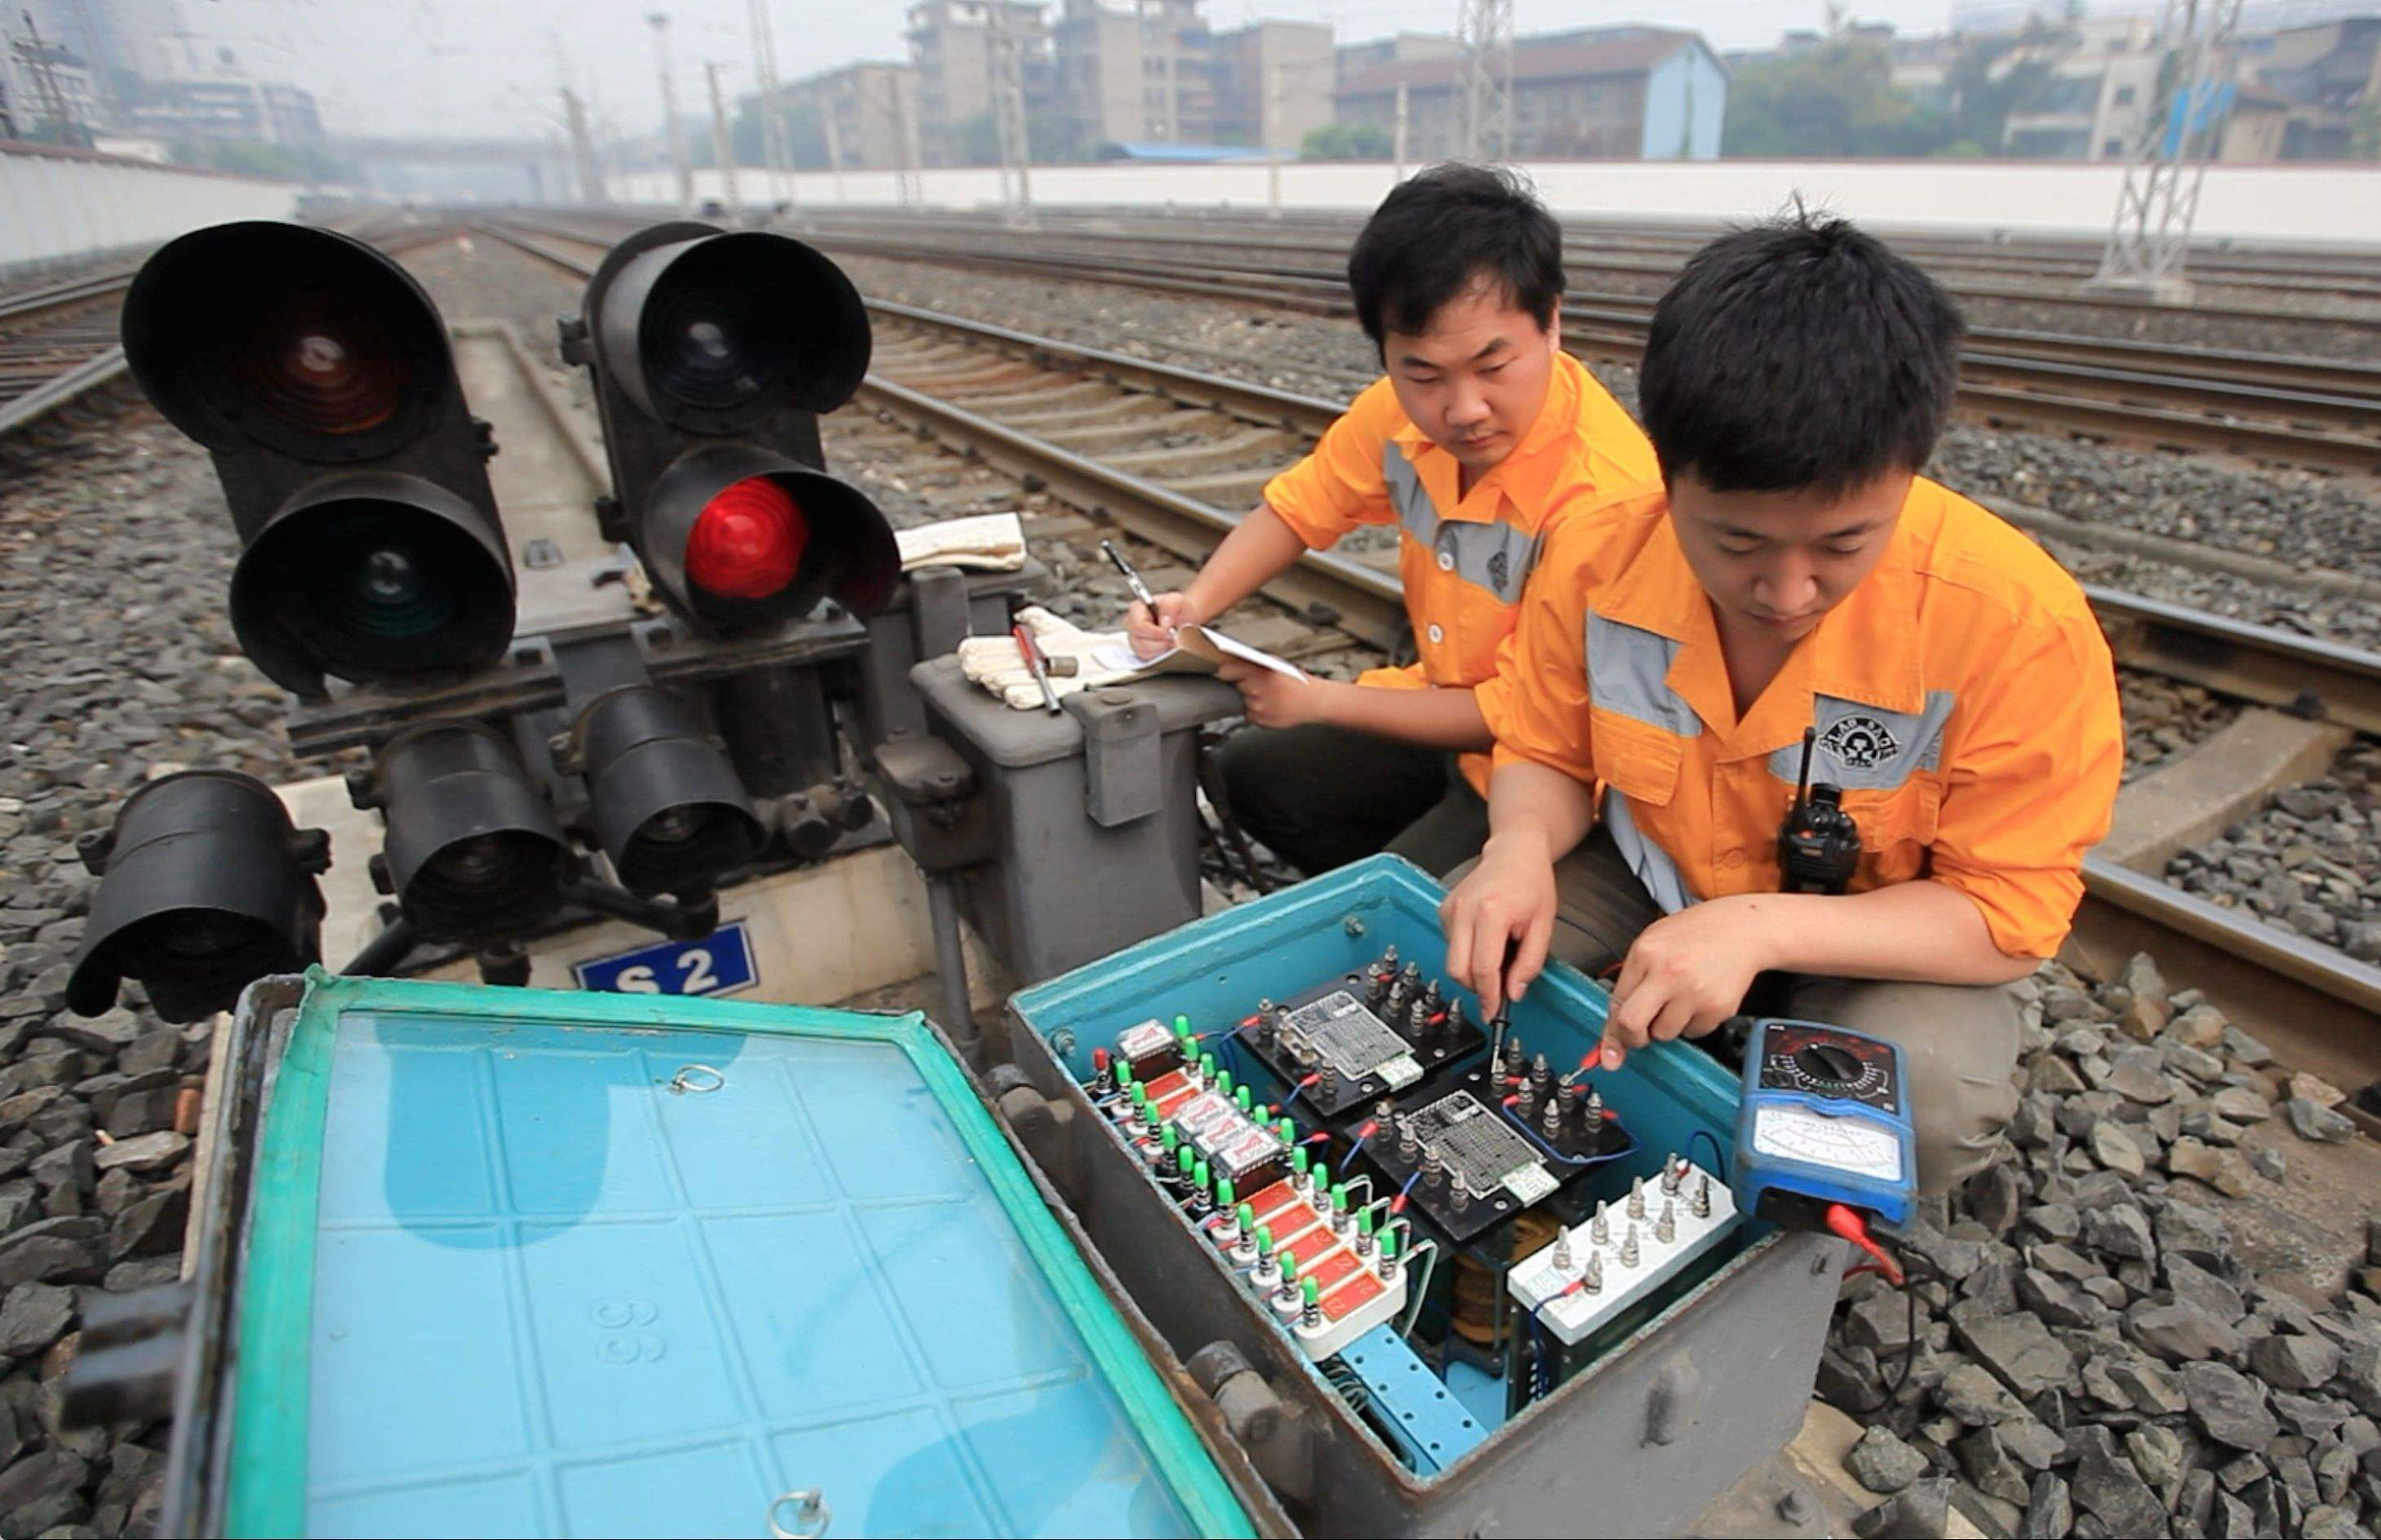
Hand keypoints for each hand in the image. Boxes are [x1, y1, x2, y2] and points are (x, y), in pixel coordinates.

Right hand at [1125, 591, 1198, 658]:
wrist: (1184, 618)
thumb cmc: (1177, 608)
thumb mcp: (1177, 600)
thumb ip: (1170, 606)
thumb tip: (1164, 622)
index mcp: (1137, 609)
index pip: (1138, 625)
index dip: (1154, 632)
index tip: (1169, 633)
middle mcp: (1132, 625)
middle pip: (1138, 642)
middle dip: (1159, 643)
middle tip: (1173, 640)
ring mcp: (1135, 639)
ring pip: (1143, 652)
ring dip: (1160, 650)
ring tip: (1172, 642)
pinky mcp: (1141, 651)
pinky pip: (1147, 659)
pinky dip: (1160, 655)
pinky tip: (1167, 647)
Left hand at [1216, 661, 1333, 728]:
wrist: (1314, 701)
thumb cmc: (1297, 681)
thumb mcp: (1278, 665)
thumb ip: (1256, 664)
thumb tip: (1233, 663)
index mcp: (1260, 673)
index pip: (1228, 672)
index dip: (1226, 672)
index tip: (1223, 673)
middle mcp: (1257, 691)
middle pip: (1238, 686)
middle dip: (1245, 684)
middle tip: (1261, 685)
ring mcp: (1259, 708)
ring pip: (1244, 701)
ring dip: (1252, 699)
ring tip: (1271, 696)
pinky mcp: (1261, 721)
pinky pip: (1251, 715)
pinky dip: (1258, 712)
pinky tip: (1272, 706)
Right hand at [1438, 833, 1557, 1017]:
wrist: (1514, 852)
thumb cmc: (1531, 883)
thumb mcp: (1543, 926)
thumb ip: (1529, 963)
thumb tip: (1513, 992)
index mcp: (1491, 913)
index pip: (1483, 968)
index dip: (1489, 996)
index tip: (1494, 1011)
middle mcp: (1464, 910)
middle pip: (1458, 969)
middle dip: (1476, 988)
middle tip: (1497, 991)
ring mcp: (1450, 909)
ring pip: (1452, 961)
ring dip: (1473, 971)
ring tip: (1498, 956)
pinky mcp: (1444, 910)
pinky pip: (1451, 946)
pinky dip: (1467, 955)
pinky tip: (1485, 942)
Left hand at [1597, 896, 1775, 1071]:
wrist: (1742, 928)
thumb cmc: (1695, 934)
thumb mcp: (1654, 943)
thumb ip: (1632, 980)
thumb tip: (1616, 1024)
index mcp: (1646, 953)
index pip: (1616, 1002)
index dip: (1611, 1029)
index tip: (1608, 1051)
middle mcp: (1669, 973)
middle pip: (1633, 1024)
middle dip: (1632, 1038)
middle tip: (1639, 1035)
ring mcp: (1695, 992)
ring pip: (1664, 1034)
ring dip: (1666, 1026)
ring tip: (1679, 1000)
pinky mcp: (1718, 1008)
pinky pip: (1694, 1033)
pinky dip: (1693, 1023)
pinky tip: (1699, 999)